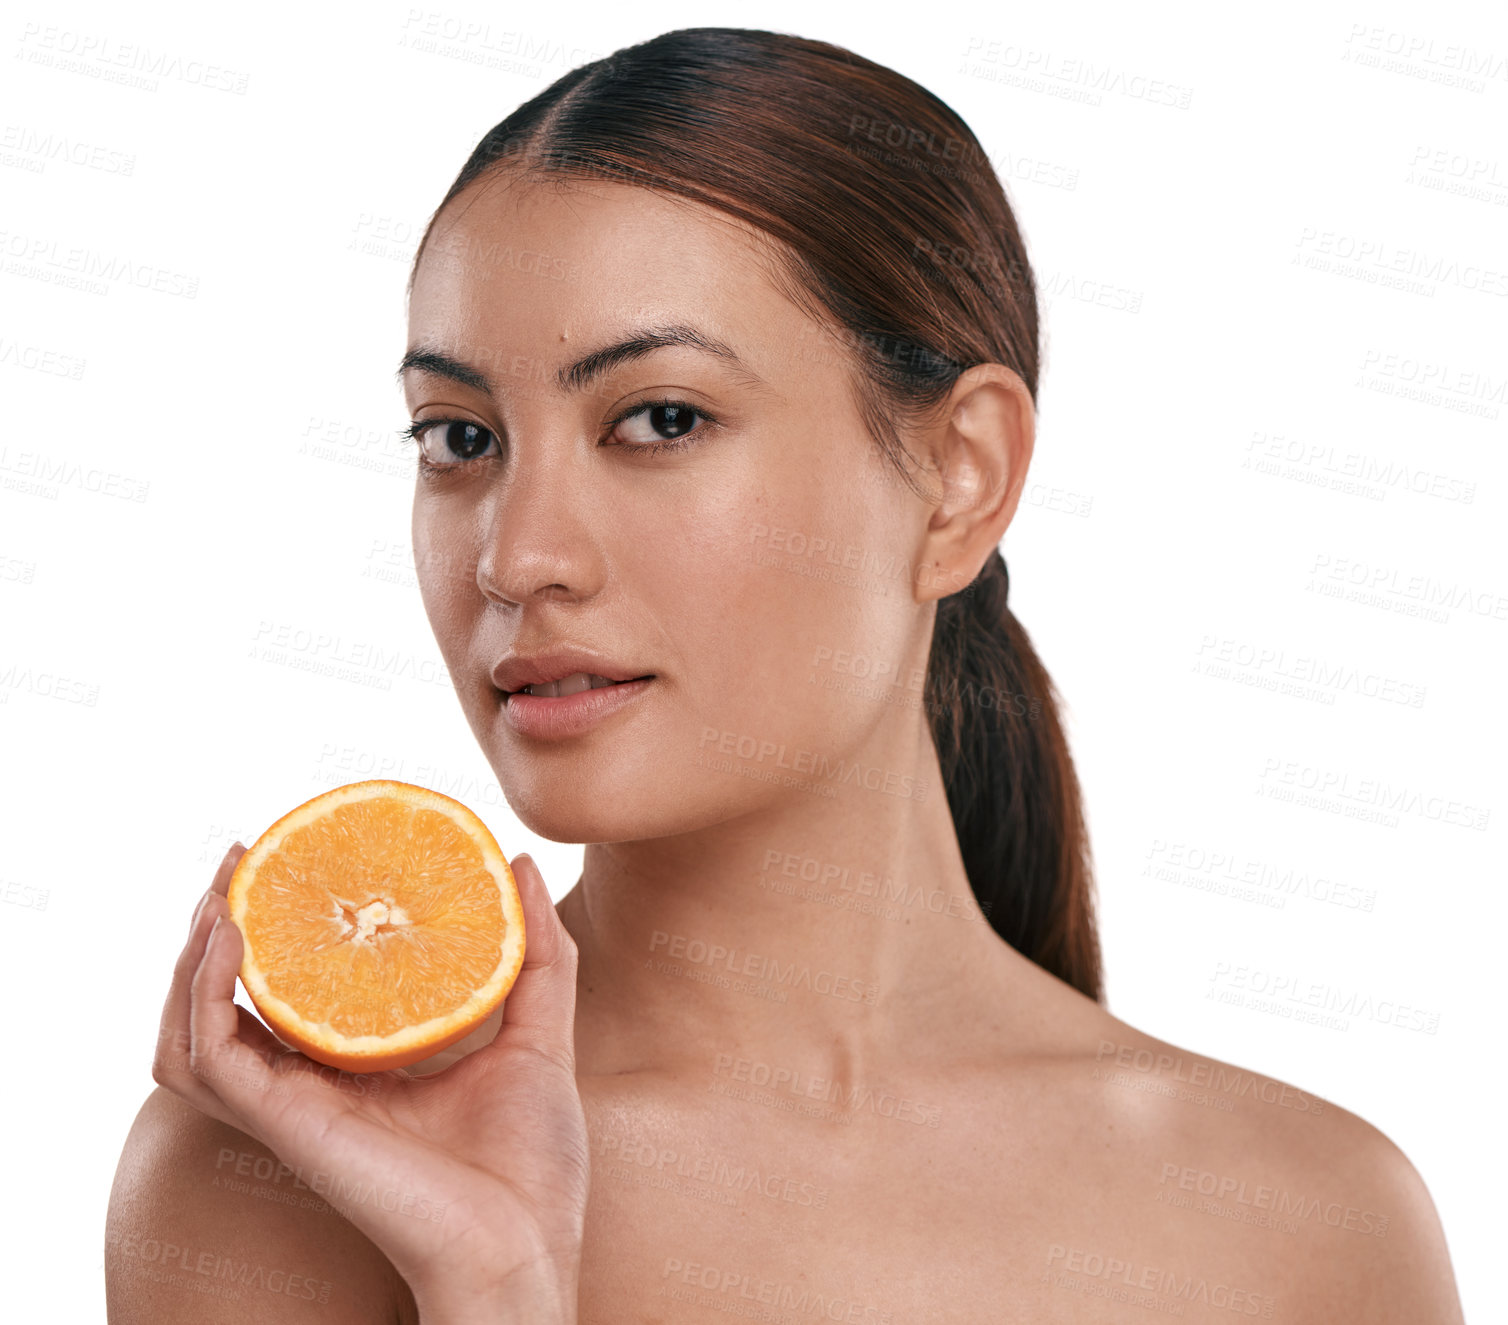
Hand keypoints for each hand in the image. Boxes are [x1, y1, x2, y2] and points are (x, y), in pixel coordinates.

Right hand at [153, 844, 588, 1321]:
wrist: (526, 1247)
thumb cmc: (533, 1163)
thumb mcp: (542, 1033)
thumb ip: (534, 952)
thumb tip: (518, 863)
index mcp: (365, 1068)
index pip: (295, 993)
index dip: (280, 931)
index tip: (295, 859)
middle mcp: (316, 1087)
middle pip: (226, 1006)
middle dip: (216, 930)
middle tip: (242, 859)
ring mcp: (294, 1106)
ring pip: (192, 1033)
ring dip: (191, 960)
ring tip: (220, 896)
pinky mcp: (286, 1123)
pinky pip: (210, 1058)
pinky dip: (205, 994)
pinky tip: (231, 939)